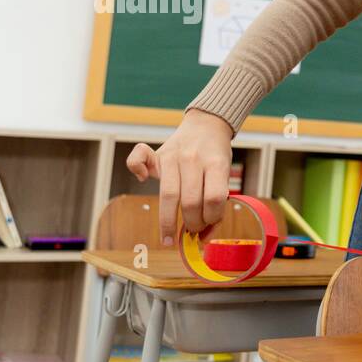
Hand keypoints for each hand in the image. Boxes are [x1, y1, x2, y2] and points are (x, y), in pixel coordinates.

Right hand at [125, 109, 234, 245]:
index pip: (214, 198)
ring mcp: (173, 155)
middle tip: (193, 231)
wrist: (207, 126)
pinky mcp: (158, 152)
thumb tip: (205, 234)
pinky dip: (136, 169)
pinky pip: (138, 158)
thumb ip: (217, 200)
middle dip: (193, 223)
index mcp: (216, 163)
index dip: (213, 218)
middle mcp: (193, 158)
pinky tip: (143, 180)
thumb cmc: (215, 156)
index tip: (209, 226)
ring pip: (169, 194)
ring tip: (172, 236)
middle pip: (191, 201)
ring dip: (170, 221)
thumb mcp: (225, 174)